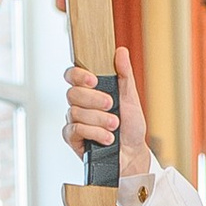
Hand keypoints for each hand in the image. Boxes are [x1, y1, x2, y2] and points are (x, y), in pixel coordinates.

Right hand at [63, 45, 150, 177]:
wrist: (133, 153)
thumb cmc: (130, 126)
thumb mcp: (131, 97)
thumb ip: (124, 74)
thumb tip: (120, 52)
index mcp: (90, 91)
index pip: (72, 76)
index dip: (78, 75)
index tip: (94, 81)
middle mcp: (79, 104)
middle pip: (72, 94)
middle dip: (94, 100)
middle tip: (111, 105)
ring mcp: (74, 121)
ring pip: (76, 113)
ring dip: (99, 120)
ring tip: (114, 127)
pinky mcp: (73, 139)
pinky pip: (75, 130)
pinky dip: (94, 133)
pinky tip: (106, 138)